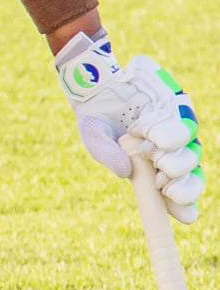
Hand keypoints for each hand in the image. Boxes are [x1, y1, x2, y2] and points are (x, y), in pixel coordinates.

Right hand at [56, 31, 203, 221]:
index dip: (182, 204)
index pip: (179, 194)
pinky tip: (147, 130)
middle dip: (179, 179)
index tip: (170, 200)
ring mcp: (178, 130)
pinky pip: (185, 122)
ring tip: (149, 149)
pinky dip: (169, 131)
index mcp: (155, 171)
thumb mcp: (95, 140)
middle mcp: (171, 153)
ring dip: (176, 157)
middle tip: (159, 175)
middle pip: (192, 174)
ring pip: (194, 150)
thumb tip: (126, 172)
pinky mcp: (178, 106)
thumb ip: (107, 155)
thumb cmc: (97, 119)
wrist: (96, 85)